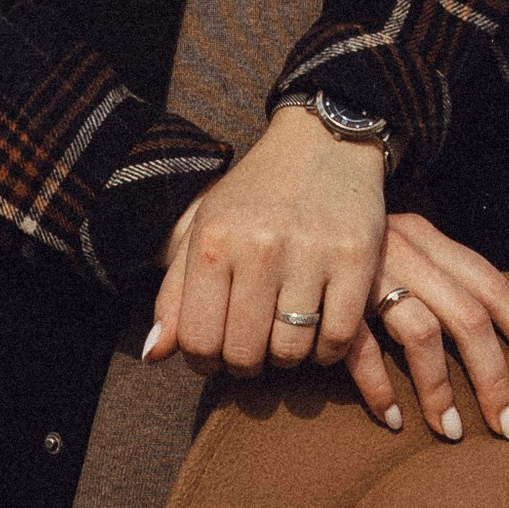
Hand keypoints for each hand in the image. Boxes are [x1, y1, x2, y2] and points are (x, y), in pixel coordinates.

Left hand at [144, 104, 386, 383]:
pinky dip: (328, 350)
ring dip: (287, 357)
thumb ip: (174, 294)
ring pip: (291, 350)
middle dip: (246, 364)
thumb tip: (153, 355)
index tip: (217, 355)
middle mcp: (258, 247)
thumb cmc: (254, 196)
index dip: (204, 362)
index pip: (198, 340)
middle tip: (254, 349)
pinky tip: (320, 331)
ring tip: (286, 335)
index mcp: (212, 241)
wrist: (321, 144)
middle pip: (245, 353)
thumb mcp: (204, 230)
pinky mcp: (355, 259)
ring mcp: (310, 253)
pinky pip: (338, 338)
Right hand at [337, 212, 508, 445]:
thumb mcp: (394, 243)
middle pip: (468, 317)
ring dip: (442, 391)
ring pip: (422, 334)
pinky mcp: (327, 296)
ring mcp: (365, 271)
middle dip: (496, 378)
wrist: (280, 184)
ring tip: (453, 434)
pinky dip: (381, 388)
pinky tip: (392, 420)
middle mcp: (404, 248)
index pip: (493, 284)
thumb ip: (430, 278)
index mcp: (427, 236)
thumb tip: (490, 338)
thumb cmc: (341, 233)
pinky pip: (362, 348)